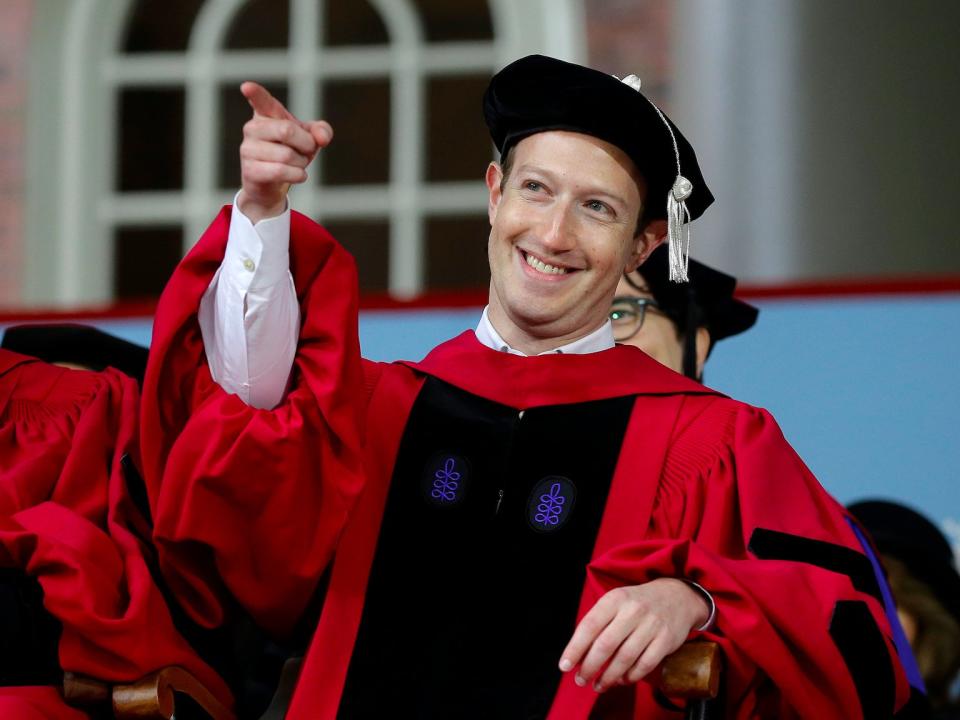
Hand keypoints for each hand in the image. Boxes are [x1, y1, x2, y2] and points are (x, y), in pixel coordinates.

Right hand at [237, 81, 333, 222]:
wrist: (273, 185)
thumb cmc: (291, 153)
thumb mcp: (309, 139)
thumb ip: (321, 131)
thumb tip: (321, 138)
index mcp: (266, 115)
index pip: (261, 101)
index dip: (255, 93)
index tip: (246, 86)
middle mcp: (252, 129)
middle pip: (287, 130)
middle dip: (306, 144)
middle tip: (307, 150)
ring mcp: (248, 149)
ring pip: (286, 155)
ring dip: (301, 163)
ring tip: (297, 164)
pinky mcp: (250, 171)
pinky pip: (281, 171)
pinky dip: (298, 175)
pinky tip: (299, 175)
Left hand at [558, 579, 709, 692]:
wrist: (676, 596)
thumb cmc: (637, 603)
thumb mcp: (615, 602)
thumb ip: (597, 623)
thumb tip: (577, 654)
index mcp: (614, 599)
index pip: (589, 625)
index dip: (575, 648)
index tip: (565, 666)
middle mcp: (632, 611)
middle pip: (606, 645)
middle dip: (590, 666)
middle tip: (581, 679)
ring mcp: (651, 625)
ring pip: (625, 658)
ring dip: (608, 676)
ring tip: (598, 685)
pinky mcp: (666, 640)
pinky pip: (645, 664)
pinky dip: (631, 676)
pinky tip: (621, 680)